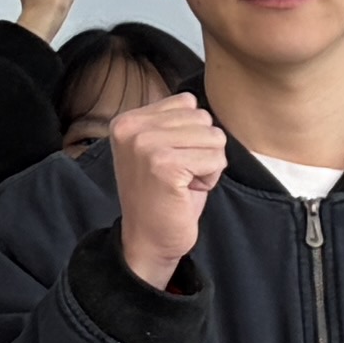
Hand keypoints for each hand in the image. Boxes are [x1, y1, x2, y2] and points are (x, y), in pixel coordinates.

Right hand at [106, 91, 228, 290]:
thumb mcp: (160, 147)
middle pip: (203, 118)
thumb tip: (196, 103)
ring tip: (184, 182)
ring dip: (208, 164)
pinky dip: (210, 178)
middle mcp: (131, 127)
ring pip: (213, 137)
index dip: (191, 134)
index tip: (171, 160)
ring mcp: (145, 145)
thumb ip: (172, 121)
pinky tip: (187, 191)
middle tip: (179, 175)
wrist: (148, 240)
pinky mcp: (164, 165)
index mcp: (128, 120)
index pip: (188, 103)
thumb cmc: (162, 196)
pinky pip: (215, 159)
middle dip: (202, 149)